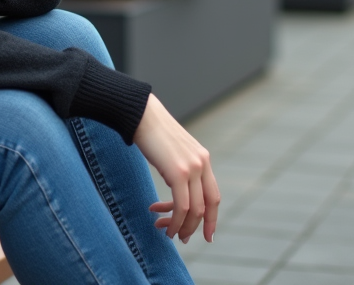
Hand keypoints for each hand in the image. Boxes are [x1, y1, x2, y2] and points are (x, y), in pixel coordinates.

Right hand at [133, 94, 219, 243]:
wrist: (140, 114)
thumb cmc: (151, 132)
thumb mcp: (173, 152)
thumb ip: (180, 167)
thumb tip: (176, 187)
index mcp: (203, 158)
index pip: (213, 195)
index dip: (212, 218)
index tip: (207, 234)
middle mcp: (202, 163)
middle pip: (208, 205)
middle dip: (199, 227)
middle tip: (185, 239)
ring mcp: (192, 168)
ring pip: (195, 209)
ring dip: (184, 227)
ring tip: (171, 235)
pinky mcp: (178, 172)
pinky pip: (182, 206)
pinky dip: (176, 221)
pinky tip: (164, 226)